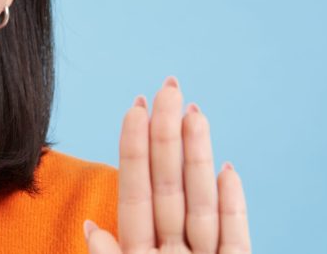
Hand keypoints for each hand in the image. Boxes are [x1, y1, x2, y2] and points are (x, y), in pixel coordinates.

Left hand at [83, 76, 250, 253]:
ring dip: (198, 158)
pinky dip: (233, 206)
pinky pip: (234, 237)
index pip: (135, 194)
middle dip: (168, 137)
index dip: (134, 151)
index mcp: (140, 253)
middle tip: (168, 90)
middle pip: (169, 187)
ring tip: (194, 114)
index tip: (135, 108)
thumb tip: (91, 226)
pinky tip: (228, 169)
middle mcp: (173, 252)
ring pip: (201, 204)